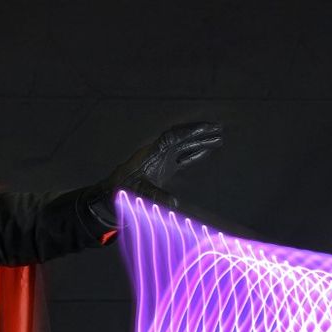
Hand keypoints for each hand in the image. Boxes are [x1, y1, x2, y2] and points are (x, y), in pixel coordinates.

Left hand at [87, 122, 221, 227]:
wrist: (112, 191)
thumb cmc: (123, 189)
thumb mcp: (138, 192)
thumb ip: (155, 195)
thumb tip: (174, 203)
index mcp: (151, 152)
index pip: (172, 137)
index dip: (188, 132)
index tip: (205, 128)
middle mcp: (158, 152)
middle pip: (181, 137)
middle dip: (199, 132)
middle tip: (218, 128)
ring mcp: (162, 158)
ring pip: (183, 146)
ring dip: (200, 142)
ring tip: (218, 138)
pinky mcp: (164, 167)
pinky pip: (182, 156)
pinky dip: (195, 153)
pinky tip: (206, 151)